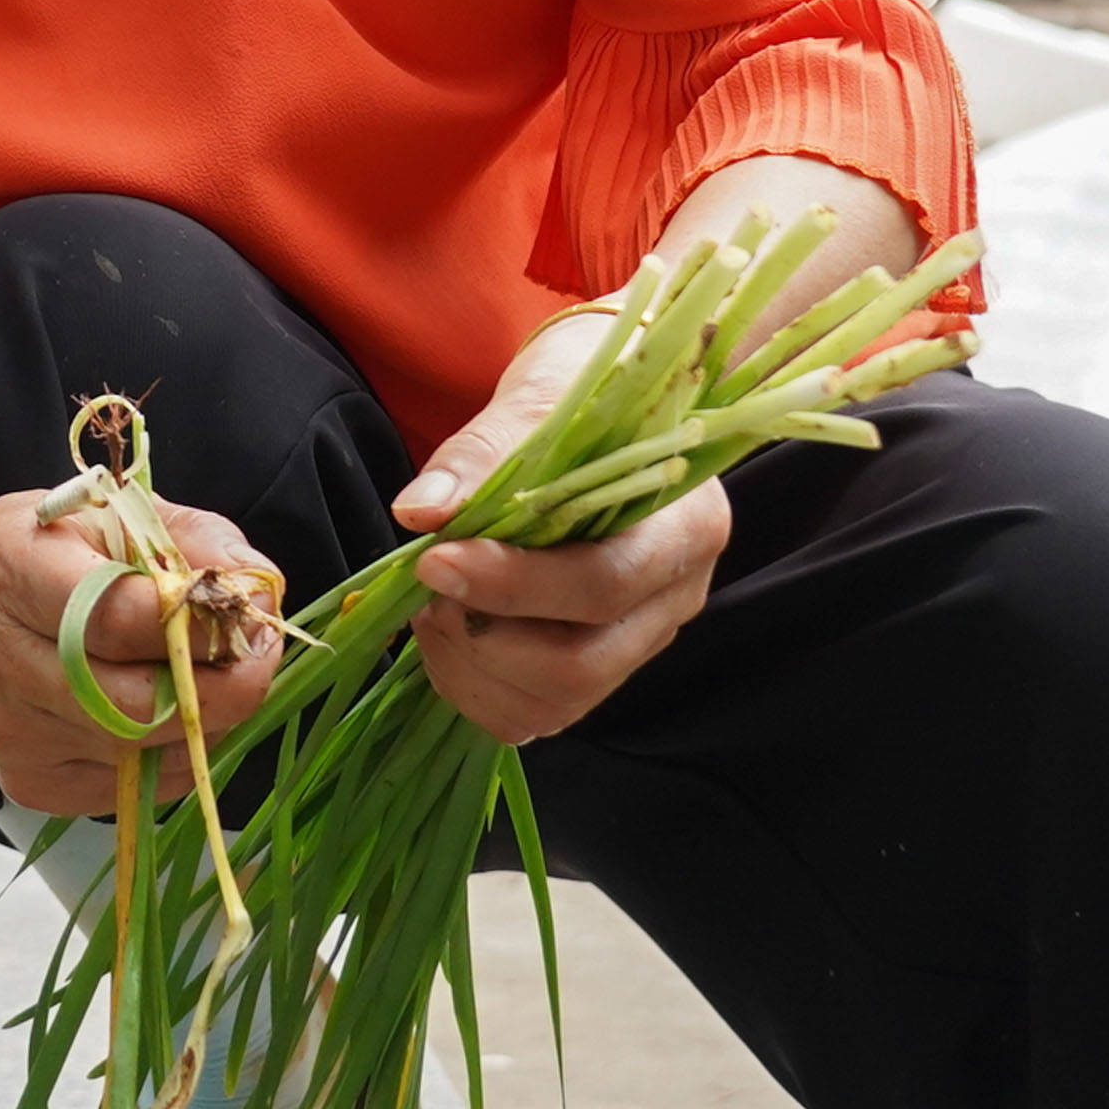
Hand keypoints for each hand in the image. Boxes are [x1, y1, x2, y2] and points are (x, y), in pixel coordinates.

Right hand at [0, 488, 288, 822]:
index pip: (121, 617)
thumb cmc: (42, 552)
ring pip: (143, 750)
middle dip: (223, 687)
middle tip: (256, 656)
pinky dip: (172, 756)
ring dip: (204, 720)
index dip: (202, 623)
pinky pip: (131, 785)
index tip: (251, 614)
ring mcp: (11, 731)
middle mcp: (1, 659)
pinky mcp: (27, 780)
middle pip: (138, 704)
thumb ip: (193, 539)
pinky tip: (170, 715)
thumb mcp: (109, 512)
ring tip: (212, 678)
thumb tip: (258, 589)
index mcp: (14, 571)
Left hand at [390, 309, 725, 746]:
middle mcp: (677, 596)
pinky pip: (537, 713)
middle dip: (482, 636)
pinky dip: (477, 688)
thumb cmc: (580, 395)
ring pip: (555, 700)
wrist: (599, 411)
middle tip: (427, 587)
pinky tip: (451, 637)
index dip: (511, 584)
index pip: (603, 584)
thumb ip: (482, 457)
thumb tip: (421, 513)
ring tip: (435, 609)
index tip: (434, 559)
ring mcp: (641, 640)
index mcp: (687, 525)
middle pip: (580, 663)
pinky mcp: (602, 666)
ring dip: (471, 669)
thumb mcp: (537, 401)